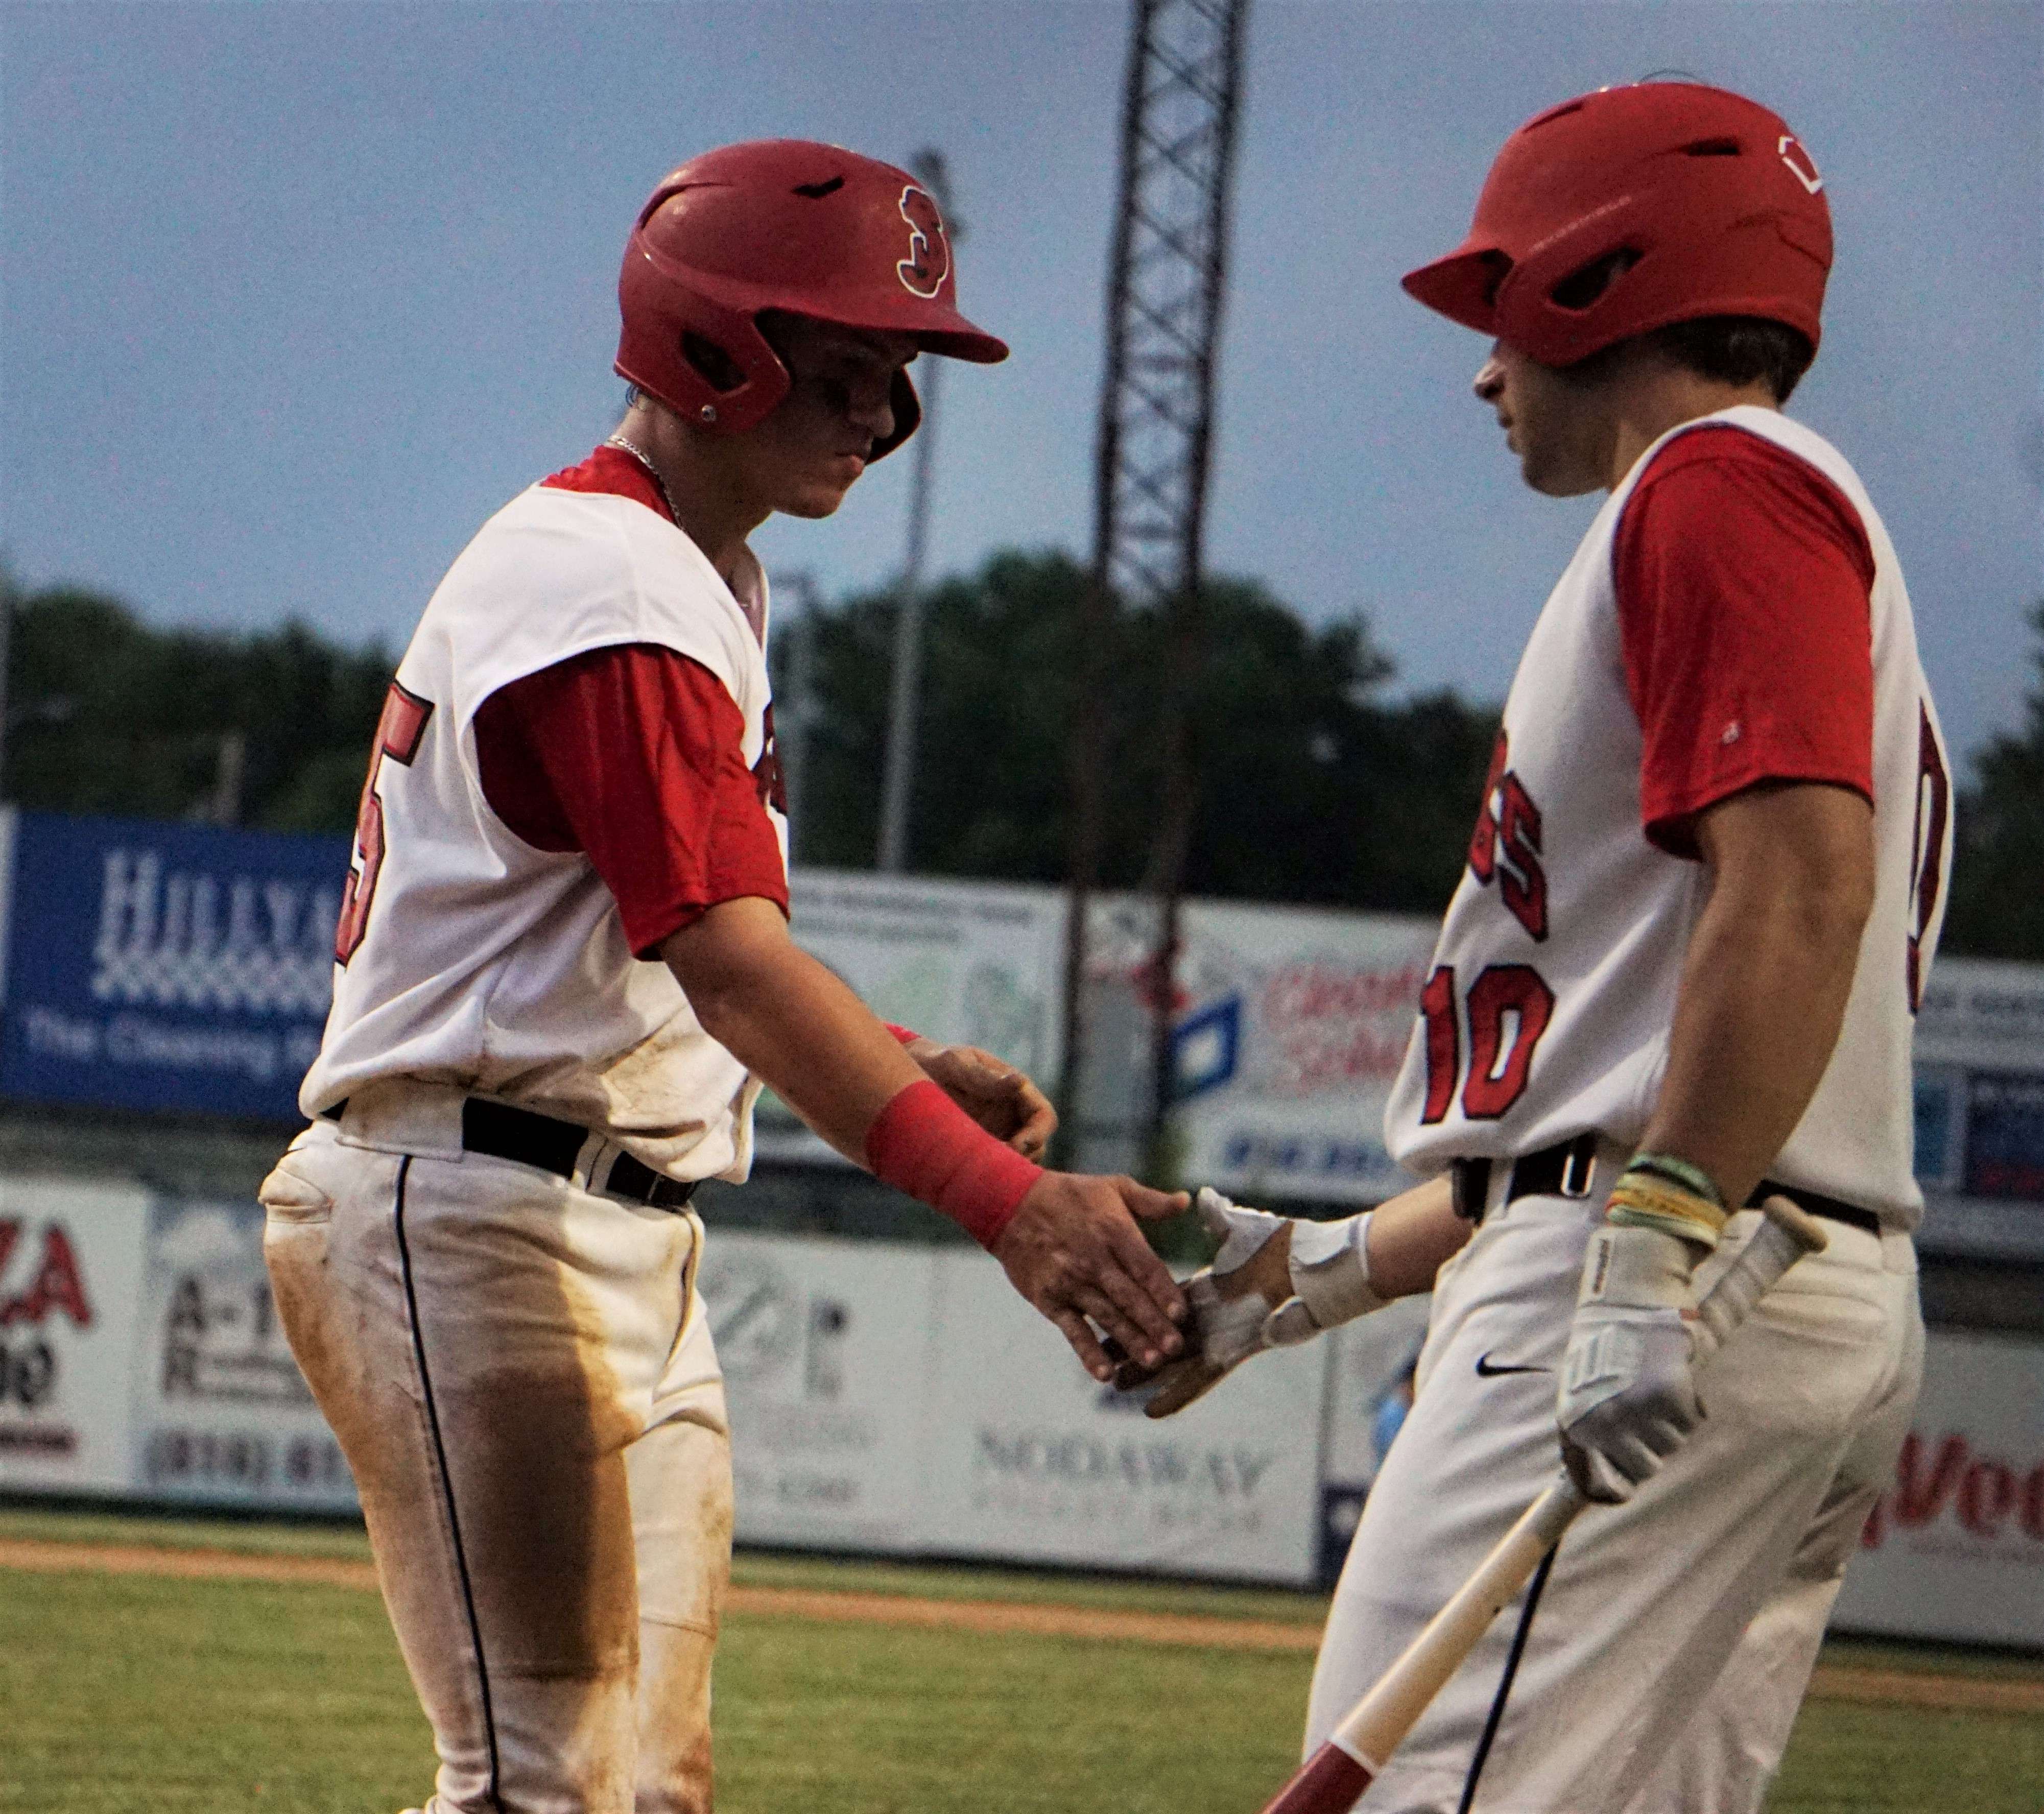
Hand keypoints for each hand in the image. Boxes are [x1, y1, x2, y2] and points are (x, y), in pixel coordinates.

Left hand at [906, 1039, 1055, 1159]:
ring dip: (1009, 1167)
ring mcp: (998, 1133)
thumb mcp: (956, 1064)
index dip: (1038, 1133)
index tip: (1018, 1144)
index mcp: (1015, 1091)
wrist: (909, 1080)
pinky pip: (997, 1166)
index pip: (1043, 1115)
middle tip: (999, 1160)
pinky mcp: (981, 1148)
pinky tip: (972, 1173)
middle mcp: (1011, 1114)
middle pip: (1038, 1143)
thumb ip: (984, 1077)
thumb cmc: (936, 1063)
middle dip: (1026, 1156)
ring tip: (983, 1167)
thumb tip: (1020, 1082)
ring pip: (1020, 1159)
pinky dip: (992, 1173)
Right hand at [993, 1173, 1188, 1380]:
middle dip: (1154, 1323)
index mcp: (1114, 1231)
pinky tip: (1104, 1373)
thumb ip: (1150, 1200)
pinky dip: (1088, 1352)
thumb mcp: (1111, 1186)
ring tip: (1152, 1362)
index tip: (1182, 1314)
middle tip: (1175, 1348)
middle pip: (1129, 1296)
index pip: (1145, 1267)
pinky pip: (1072, 1329)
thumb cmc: (1068, 1195)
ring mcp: (1070, 1281)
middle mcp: (1094, 1259)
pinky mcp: (1049, 1299)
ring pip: (1106, 1316)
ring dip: (1130, 1340)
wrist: (1011, 1204)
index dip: (1164, 1291)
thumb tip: (1184, 1201)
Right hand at [1115, 1188, 1381, 1417]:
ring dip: (1144, 1374)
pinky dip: (1176, 1396)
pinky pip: (1199, 1379)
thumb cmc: (1279, 1244)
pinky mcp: (1231, 1352)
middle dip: (1129, 1345)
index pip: (1159, 1297)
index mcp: (1206, 1287)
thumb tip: (1201, 1198)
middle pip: (1157, 1331)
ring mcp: (1217, 1336)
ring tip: (1113, 1387)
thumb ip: (1216, 1217)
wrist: (1310, 1266)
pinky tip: (1151, 1413)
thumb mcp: (1238, 1227)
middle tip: (1101, 1358)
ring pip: (1171, 1360)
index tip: (1107, 1310)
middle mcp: (1206, 1315)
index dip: (1133, 1305)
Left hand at [1556, 1223, 1703, 1502]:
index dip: (1612, 1492)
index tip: (1621, 1492)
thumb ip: (1587, 1434)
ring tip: (1653, 1388)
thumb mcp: (1579, 1389)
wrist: (1626, 1298)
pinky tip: (1674, 1379)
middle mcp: (1603, 1422)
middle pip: (1645, 1469)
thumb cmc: (1603, 1345)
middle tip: (1645, 1414)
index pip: (1595, 1483)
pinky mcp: (1670, 1396)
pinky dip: (1690, 1406)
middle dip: (1650, 1447)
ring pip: (1671, 1446)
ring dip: (1670, 1424)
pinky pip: (1690, 1423)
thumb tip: (1595, 1487)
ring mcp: (1637, 1411)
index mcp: (1575, 1422)